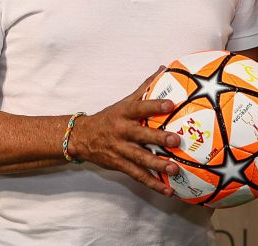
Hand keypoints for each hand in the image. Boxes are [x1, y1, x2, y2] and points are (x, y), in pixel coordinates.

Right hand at [68, 68, 181, 195]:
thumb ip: (145, 87)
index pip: (140, 107)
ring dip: (157, 164)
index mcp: (123, 113)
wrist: (82, 137)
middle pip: (141, 135)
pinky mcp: (120, 165)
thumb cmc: (109, 118)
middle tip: (176, 140)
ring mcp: (120, 150)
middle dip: (158, 138)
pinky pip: (138, 175)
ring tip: (174, 168)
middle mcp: (122, 131)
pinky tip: (167, 189)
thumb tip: (164, 68)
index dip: (154, 105)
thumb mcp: (124, 101)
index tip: (170, 104)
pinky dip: (152, 183)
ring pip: (140, 158)